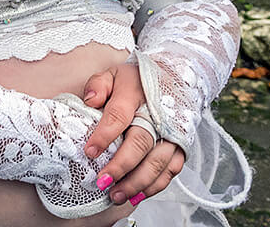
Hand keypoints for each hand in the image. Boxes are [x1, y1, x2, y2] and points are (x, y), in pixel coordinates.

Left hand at [82, 62, 185, 205]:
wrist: (176, 78)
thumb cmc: (137, 80)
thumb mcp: (114, 74)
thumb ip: (98, 85)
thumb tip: (90, 101)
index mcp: (136, 92)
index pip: (118, 115)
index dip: (104, 135)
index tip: (89, 152)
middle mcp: (157, 115)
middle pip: (140, 143)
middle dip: (120, 165)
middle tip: (102, 181)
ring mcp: (172, 133)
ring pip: (157, 162)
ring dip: (136, 182)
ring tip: (115, 195)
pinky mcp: (181, 147)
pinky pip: (169, 171)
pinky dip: (154, 186)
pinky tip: (136, 196)